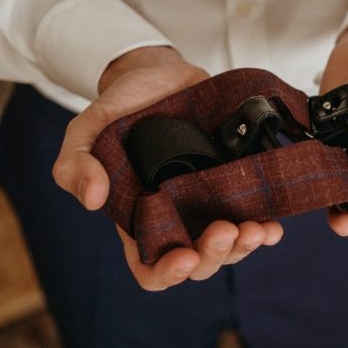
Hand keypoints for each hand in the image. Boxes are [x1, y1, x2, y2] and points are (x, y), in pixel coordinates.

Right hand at [52, 46, 282, 290]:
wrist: (160, 74)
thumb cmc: (120, 108)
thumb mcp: (86, 129)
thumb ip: (74, 163)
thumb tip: (92, 199)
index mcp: (137, 219)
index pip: (151, 269)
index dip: (167, 274)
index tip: (183, 258)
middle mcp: (176, 219)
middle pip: (198, 262)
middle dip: (214, 256)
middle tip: (224, 230)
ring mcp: (207, 204)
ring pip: (229, 246)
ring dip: (244, 245)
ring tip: (255, 229)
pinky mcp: (232, 184)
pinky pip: (253, 217)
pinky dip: (265, 229)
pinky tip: (272, 225)